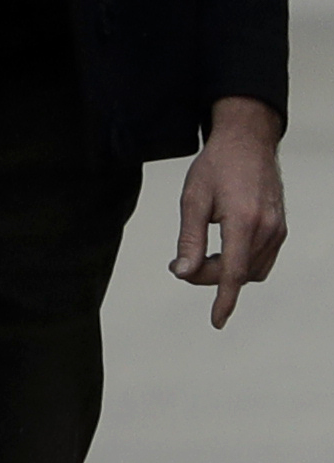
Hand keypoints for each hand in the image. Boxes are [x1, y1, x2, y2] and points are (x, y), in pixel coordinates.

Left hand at [175, 97, 287, 327]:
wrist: (247, 142)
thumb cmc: (217, 166)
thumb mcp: (192, 199)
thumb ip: (189, 239)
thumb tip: (182, 272)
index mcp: (244, 221)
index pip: (234, 272)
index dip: (224, 299)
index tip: (216, 320)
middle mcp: (267, 229)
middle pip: (240, 273)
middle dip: (209, 277)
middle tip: (181, 265)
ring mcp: (278, 229)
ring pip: (253, 270)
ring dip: (226, 272)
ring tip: (199, 256)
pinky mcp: (280, 228)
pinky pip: (262, 259)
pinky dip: (241, 263)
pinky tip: (220, 251)